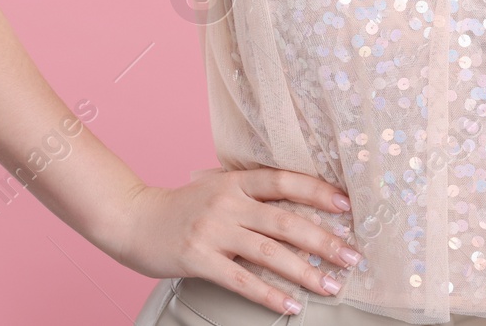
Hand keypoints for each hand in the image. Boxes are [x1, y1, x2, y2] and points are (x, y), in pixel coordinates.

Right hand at [107, 167, 362, 313]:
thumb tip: (297, 202)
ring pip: (269, 252)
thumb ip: (249, 191)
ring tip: (331, 286)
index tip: (347, 205)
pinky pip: (242, 280)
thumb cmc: (181, 206)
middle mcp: (227, 203)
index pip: (284, 181)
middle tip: (353, 256)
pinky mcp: (199, 259)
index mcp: (234, 181)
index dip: (317, 191)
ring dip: (305, 271)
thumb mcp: (216, 187)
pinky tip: (291, 304)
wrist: (133, 219)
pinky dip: (270, 294)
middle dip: (324, 239)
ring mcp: (213, 231)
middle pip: (285, 221)